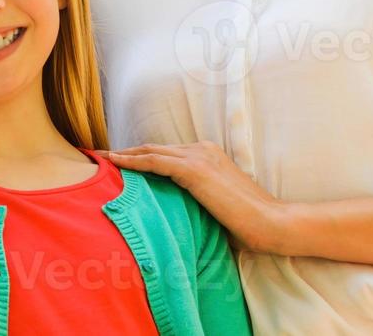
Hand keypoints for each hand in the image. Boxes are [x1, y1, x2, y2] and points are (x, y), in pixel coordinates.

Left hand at [104, 142, 287, 253]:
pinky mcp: (194, 169)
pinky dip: (132, 161)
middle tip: (100, 157)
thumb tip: (174, 215)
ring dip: (123, 154)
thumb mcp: (216, 206)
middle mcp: (201, 150)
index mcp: (208, 156)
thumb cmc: (249, 224)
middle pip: (154, 148)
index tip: (117, 163)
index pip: (165, 153)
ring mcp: (198, 157)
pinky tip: (114, 163)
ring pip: (150, 151)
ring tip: (99, 159)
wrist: (273, 223)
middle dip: (126, 152)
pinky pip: (154, 161)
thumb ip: (195, 200)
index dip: (140, 156)